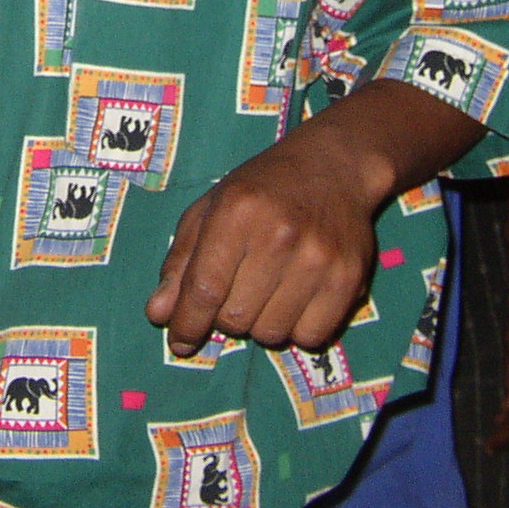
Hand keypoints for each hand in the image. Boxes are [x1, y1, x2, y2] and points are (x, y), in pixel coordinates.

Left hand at [146, 134, 376, 356]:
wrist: (334, 167)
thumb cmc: (263, 188)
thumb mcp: (211, 208)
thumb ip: (181, 261)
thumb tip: (158, 314)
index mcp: (236, 211)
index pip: (204, 288)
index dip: (187, 322)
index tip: (180, 341)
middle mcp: (279, 234)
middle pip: (235, 318)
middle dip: (224, 316)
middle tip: (234, 290)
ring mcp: (319, 258)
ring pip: (271, 333)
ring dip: (260, 324)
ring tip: (266, 290)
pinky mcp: (349, 278)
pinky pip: (311, 337)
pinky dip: (296, 329)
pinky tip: (295, 299)